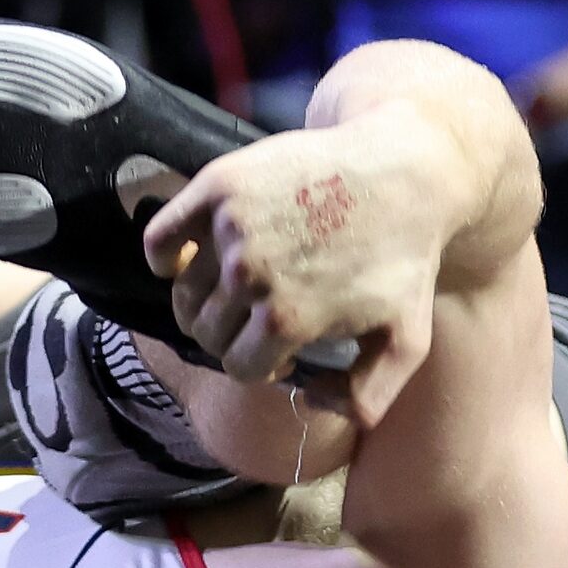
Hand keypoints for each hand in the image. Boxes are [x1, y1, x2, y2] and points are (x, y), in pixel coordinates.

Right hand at [141, 112, 465, 423]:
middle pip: (207, 333)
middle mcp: (249, 275)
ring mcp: (230, 228)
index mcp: (287, 319)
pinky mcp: (219, 187)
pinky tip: (185, 261)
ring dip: (201, 303)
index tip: (279, 350)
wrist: (405, 168)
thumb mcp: (406, 340)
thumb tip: (306, 399)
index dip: (259, 365)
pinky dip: (164, 257)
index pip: (237, 367)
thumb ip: (365, 396)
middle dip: (231, 337)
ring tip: (232, 293)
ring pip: (184, 295)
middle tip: (257, 320)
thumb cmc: (406, 256)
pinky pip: (161, 239)